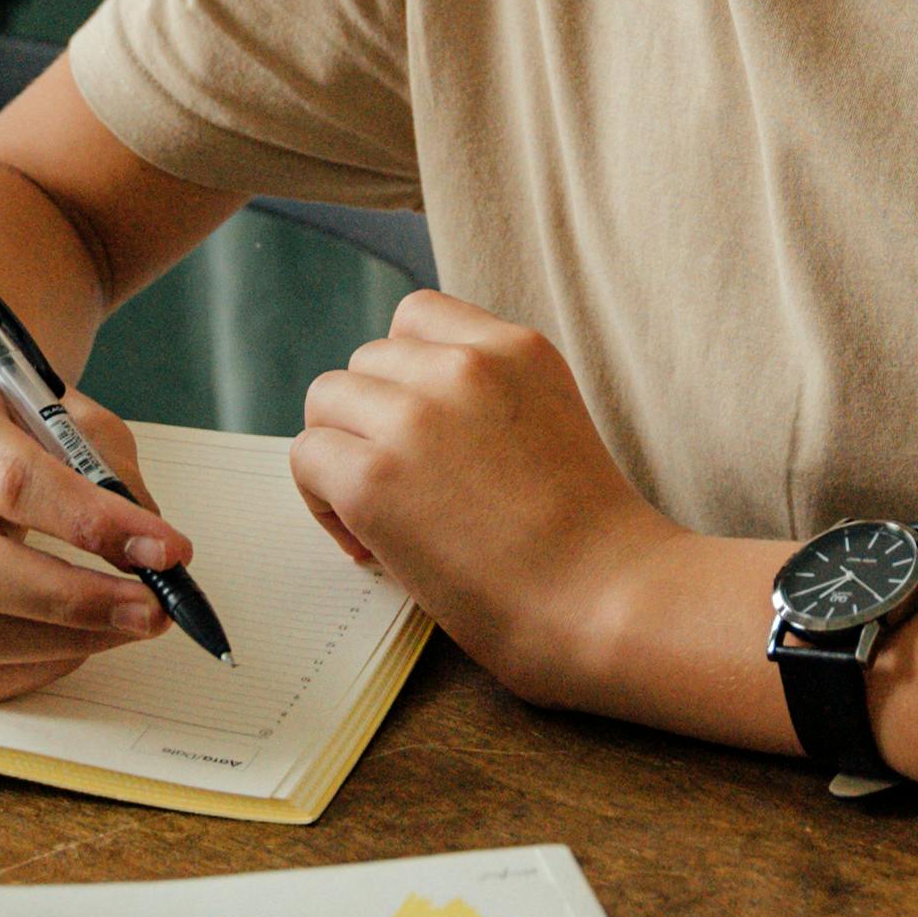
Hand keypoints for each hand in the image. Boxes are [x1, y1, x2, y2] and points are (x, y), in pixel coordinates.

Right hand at [0, 356, 195, 704]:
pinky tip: (77, 640)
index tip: (166, 550)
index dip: (94, 523)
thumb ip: (108, 476)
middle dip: (78, 599)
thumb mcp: (69, 420)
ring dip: (68, 641)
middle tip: (152, 607)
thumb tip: (155, 555)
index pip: (12, 481)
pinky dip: (39, 667)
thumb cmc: (14, 431)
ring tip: (127, 622)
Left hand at [294, 294, 665, 706]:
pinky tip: (369, 544)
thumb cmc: (590, 542)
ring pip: (326, 401)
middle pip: (366, 361)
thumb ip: (488, 399)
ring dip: (340, 452)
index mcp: (515, 348)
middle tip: (401, 486)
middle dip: (371, 420)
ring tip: (377, 514)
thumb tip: (409, 416)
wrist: (609, 600)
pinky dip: (323, 503)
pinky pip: (308, 459)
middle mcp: (462, 366)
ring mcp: (414, 417)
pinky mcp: (373, 478)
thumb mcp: (552, 420)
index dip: (406, 374)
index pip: (417, 317)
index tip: (421, 429)